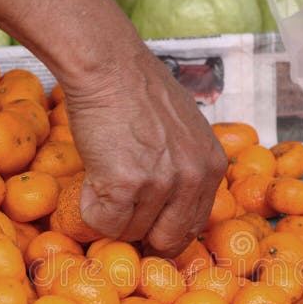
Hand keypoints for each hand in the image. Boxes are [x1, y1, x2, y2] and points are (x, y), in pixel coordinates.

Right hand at [64, 48, 226, 256]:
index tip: (147, 225)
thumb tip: (170, 208)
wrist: (108, 64)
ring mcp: (162, 182)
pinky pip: (105, 222)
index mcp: (212, 166)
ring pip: (132, 232)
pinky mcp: (126, 183)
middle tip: (121, 212)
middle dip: (142, 233)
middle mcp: (193, 176)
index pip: (194, 225)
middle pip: (168, 239)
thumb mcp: (185, 129)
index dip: (166, 230)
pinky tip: (91, 179)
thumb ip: (186, 166)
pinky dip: (91, 208)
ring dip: (112, 214)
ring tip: (104, 176)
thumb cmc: (139, 90)